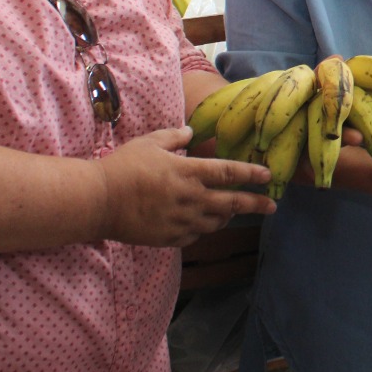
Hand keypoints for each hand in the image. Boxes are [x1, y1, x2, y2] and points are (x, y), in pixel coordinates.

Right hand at [96, 126, 275, 247]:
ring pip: (216, 222)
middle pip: (233, 203)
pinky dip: (202, 228)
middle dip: (256, 204)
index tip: (268, 176)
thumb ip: (175, 137)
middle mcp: (191, 199)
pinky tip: (201, 223)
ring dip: (228, 216)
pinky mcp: (169, 238)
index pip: (229, 173)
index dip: (251, 174)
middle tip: (272, 206)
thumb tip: (191, 132)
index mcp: (189, 173)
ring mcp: (181, 221)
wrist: (98, 201)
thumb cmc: (123, 166)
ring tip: (233, 212)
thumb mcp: (150, 142)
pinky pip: (195, 235)